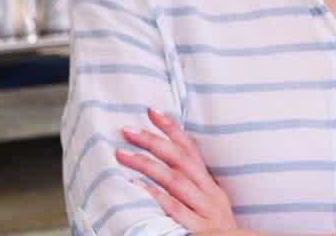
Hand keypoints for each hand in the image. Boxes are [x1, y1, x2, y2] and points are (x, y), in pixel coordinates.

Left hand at [116, 107, 237, 231]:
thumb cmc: (213, 230)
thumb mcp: (208, 204)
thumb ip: (191, 185)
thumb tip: (163, 163)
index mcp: (211, 186)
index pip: (191, 150)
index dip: (172, 129)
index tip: (152, 111)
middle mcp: (210, 195)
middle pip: (180, 161)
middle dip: (153, 141)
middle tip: (127, 130)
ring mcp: (204, 212)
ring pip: (174, 180)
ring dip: (146, 164)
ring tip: (122, 154)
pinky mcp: (197, 230)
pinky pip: (172, 208)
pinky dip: (154, 195)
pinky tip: (136, 185)